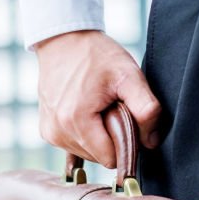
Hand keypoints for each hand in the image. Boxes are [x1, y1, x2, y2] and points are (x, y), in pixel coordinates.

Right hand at [35, 30, 160, 168]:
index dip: (125, 143)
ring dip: (98, 137)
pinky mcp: (47, 131)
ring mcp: (50, 133)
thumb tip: (151, 142)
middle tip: (112, 108)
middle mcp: (58, 132)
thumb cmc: (96, 55)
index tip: (126, 119)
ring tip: (98, 107)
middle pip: (98, 157)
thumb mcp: (129, 75)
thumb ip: (146, 108)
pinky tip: (86, 112)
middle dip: (111, 139)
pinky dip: (85, 134)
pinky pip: (74, 146)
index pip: (110, 158)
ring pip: (87, 154)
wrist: (63, 41)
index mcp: (76, 121)